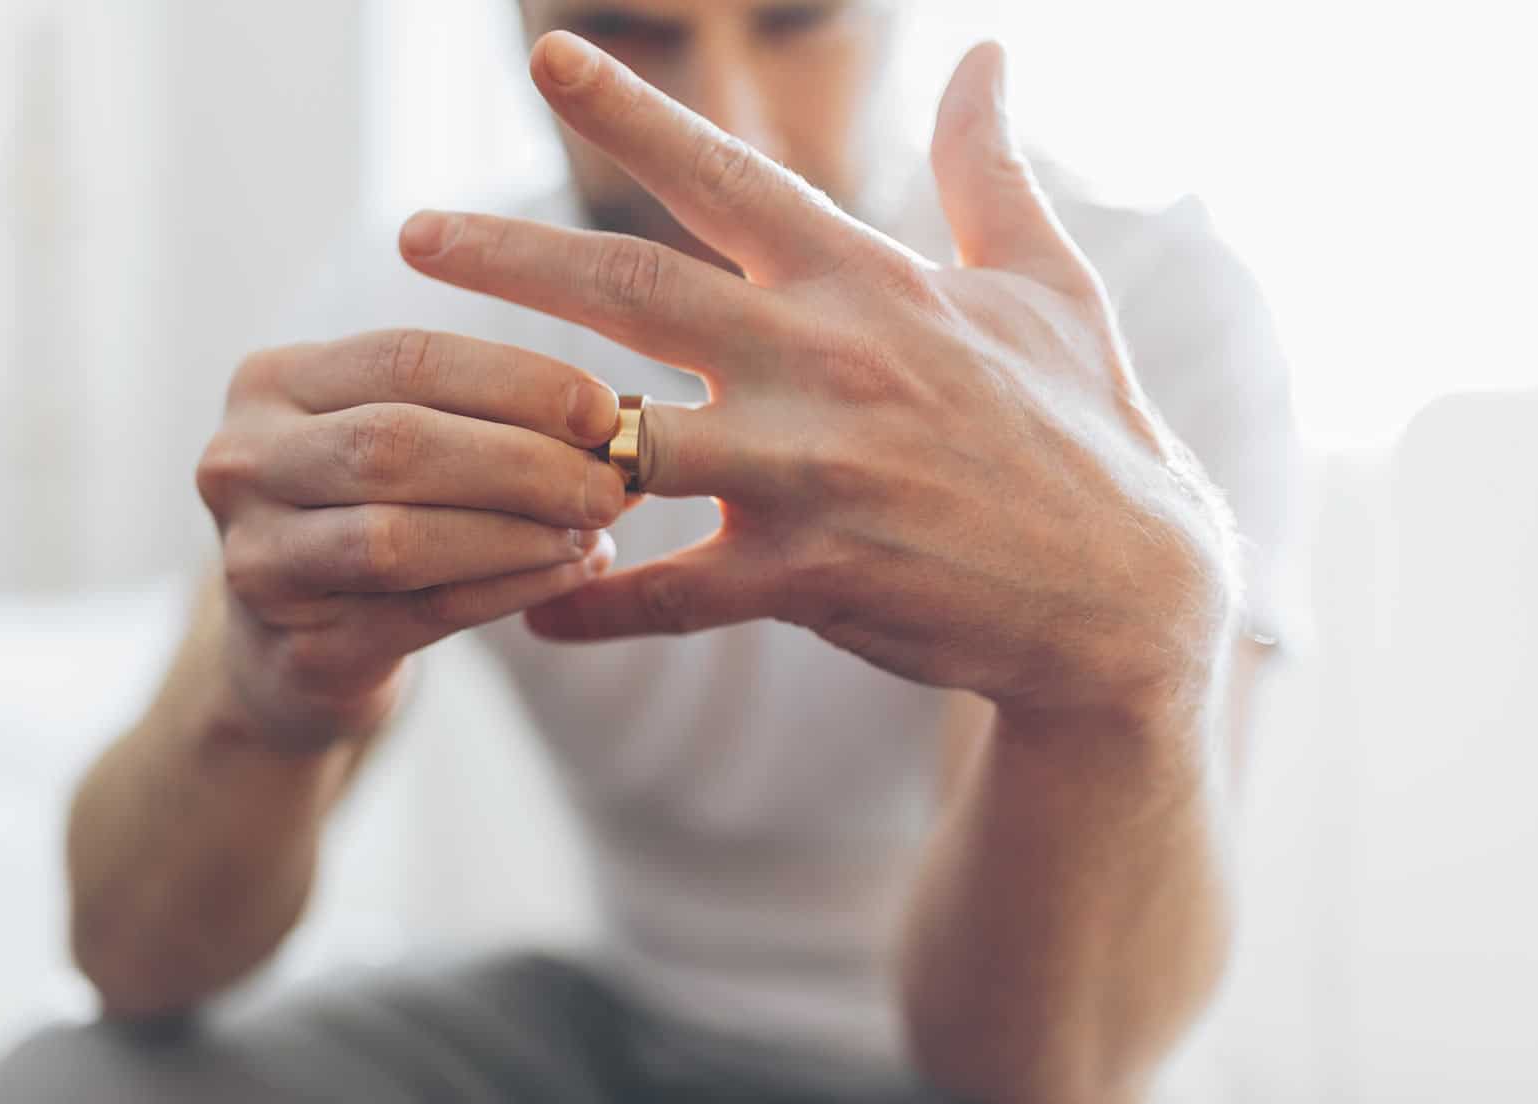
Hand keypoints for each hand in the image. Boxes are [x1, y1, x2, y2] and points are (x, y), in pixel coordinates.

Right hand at [197, 330, 628, 750]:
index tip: (603, 409)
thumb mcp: (399, 443)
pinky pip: (421, 613)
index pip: (405, 359)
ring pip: (400, 538)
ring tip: (595, 530)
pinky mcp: (297, 647)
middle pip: (396, 444)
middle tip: (611, 484)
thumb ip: (480, 418)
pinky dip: (508, 590)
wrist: (291, 654)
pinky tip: (571, 574)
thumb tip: (618, 418)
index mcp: (271, 383)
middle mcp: (241, 462)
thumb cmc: (369, 518)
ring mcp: (257, 560)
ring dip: (517, 534)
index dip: (514, 381)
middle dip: (522, 463)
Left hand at [398, 36, 1243, 724]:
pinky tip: (532, 613)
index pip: (729, 177)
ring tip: (425, 430)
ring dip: (518, 433)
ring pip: (626, 439)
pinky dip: (599, 604)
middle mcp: (825, 360)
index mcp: (868, 280)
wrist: (1129, 594)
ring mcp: (813, 471)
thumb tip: (992, 52)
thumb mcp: (1047, 283)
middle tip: (409, 231)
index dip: (631, 111)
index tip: (545, 55)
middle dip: (511, 258)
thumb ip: (988, 170)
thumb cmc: (1083, 430)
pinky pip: (672, 592)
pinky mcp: (811, 576)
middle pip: (634, 292)